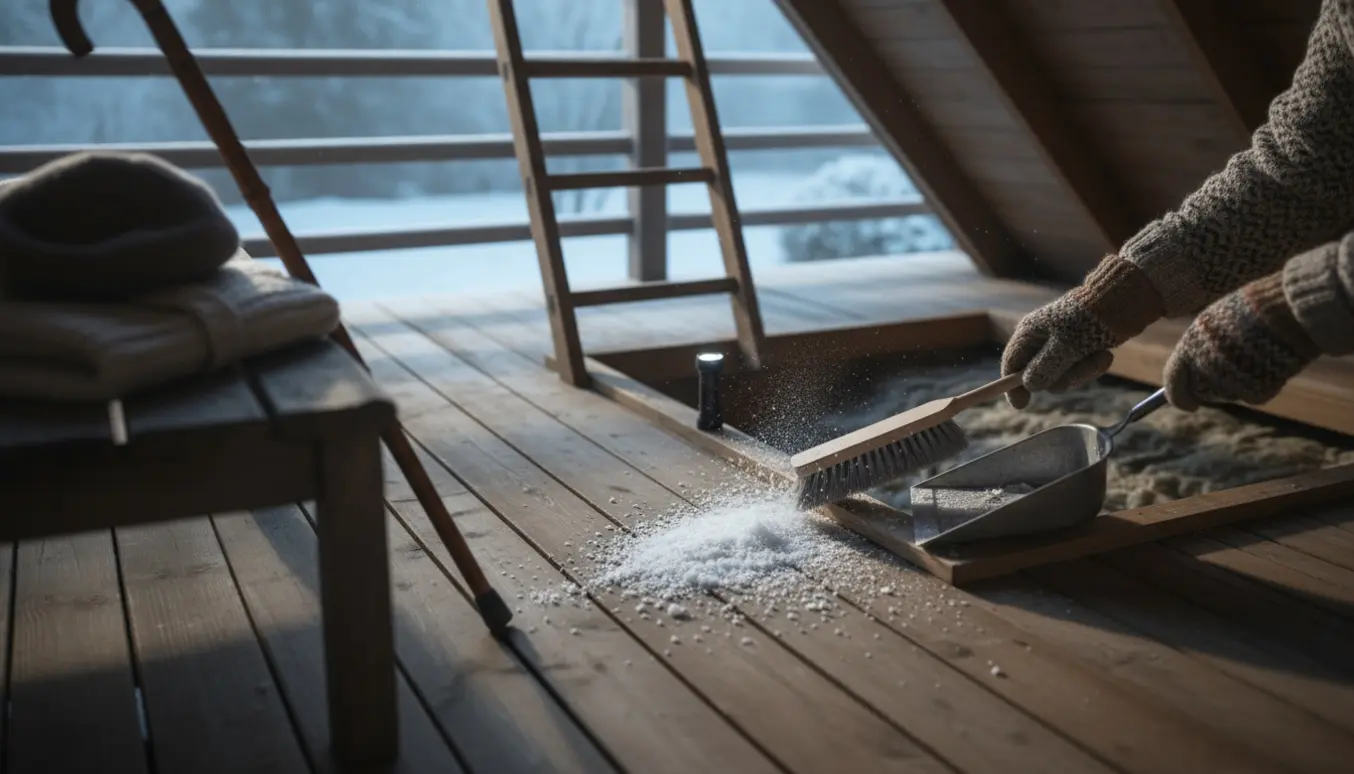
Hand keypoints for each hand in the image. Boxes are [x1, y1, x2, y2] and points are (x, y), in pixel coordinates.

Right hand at [1002, 255, 1165, 408]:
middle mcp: (1040, 340)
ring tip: (1101, 356)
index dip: (1011, 385)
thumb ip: (1045, 367)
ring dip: (1083, 371)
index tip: (1021, 404)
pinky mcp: (1077, 349)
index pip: (1011, 363)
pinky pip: (1078, 370)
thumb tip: (1029, 385)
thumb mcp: (1066, 345)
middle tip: (1082, 370)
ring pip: (1062, 376)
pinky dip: (1092, 366)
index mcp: (1029, 332)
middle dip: (1063, 377)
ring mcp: (1059, 346)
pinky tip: (1105, 354)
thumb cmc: (1089, 318)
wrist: (1123, 300)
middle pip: (1039, 375)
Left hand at [1163, 271, 1319, 410]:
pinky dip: (1263, 383)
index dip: (1178, 396)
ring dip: (1237, 382)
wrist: (1287, 309)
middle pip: (1203, 391)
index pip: (1173, 381)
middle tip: (1233, 366)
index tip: (1188, 404)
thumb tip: (1192, 366)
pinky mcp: (1255, 392)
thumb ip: (1199, 346)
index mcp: (1188, 348)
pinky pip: (1255, 395)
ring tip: (1255, 352)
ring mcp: (1229, 382)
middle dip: (1212, 386)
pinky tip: (1271, 361)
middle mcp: (1204, 369)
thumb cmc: (1250, 307)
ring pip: (1229, 393)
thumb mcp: (1214, 321)